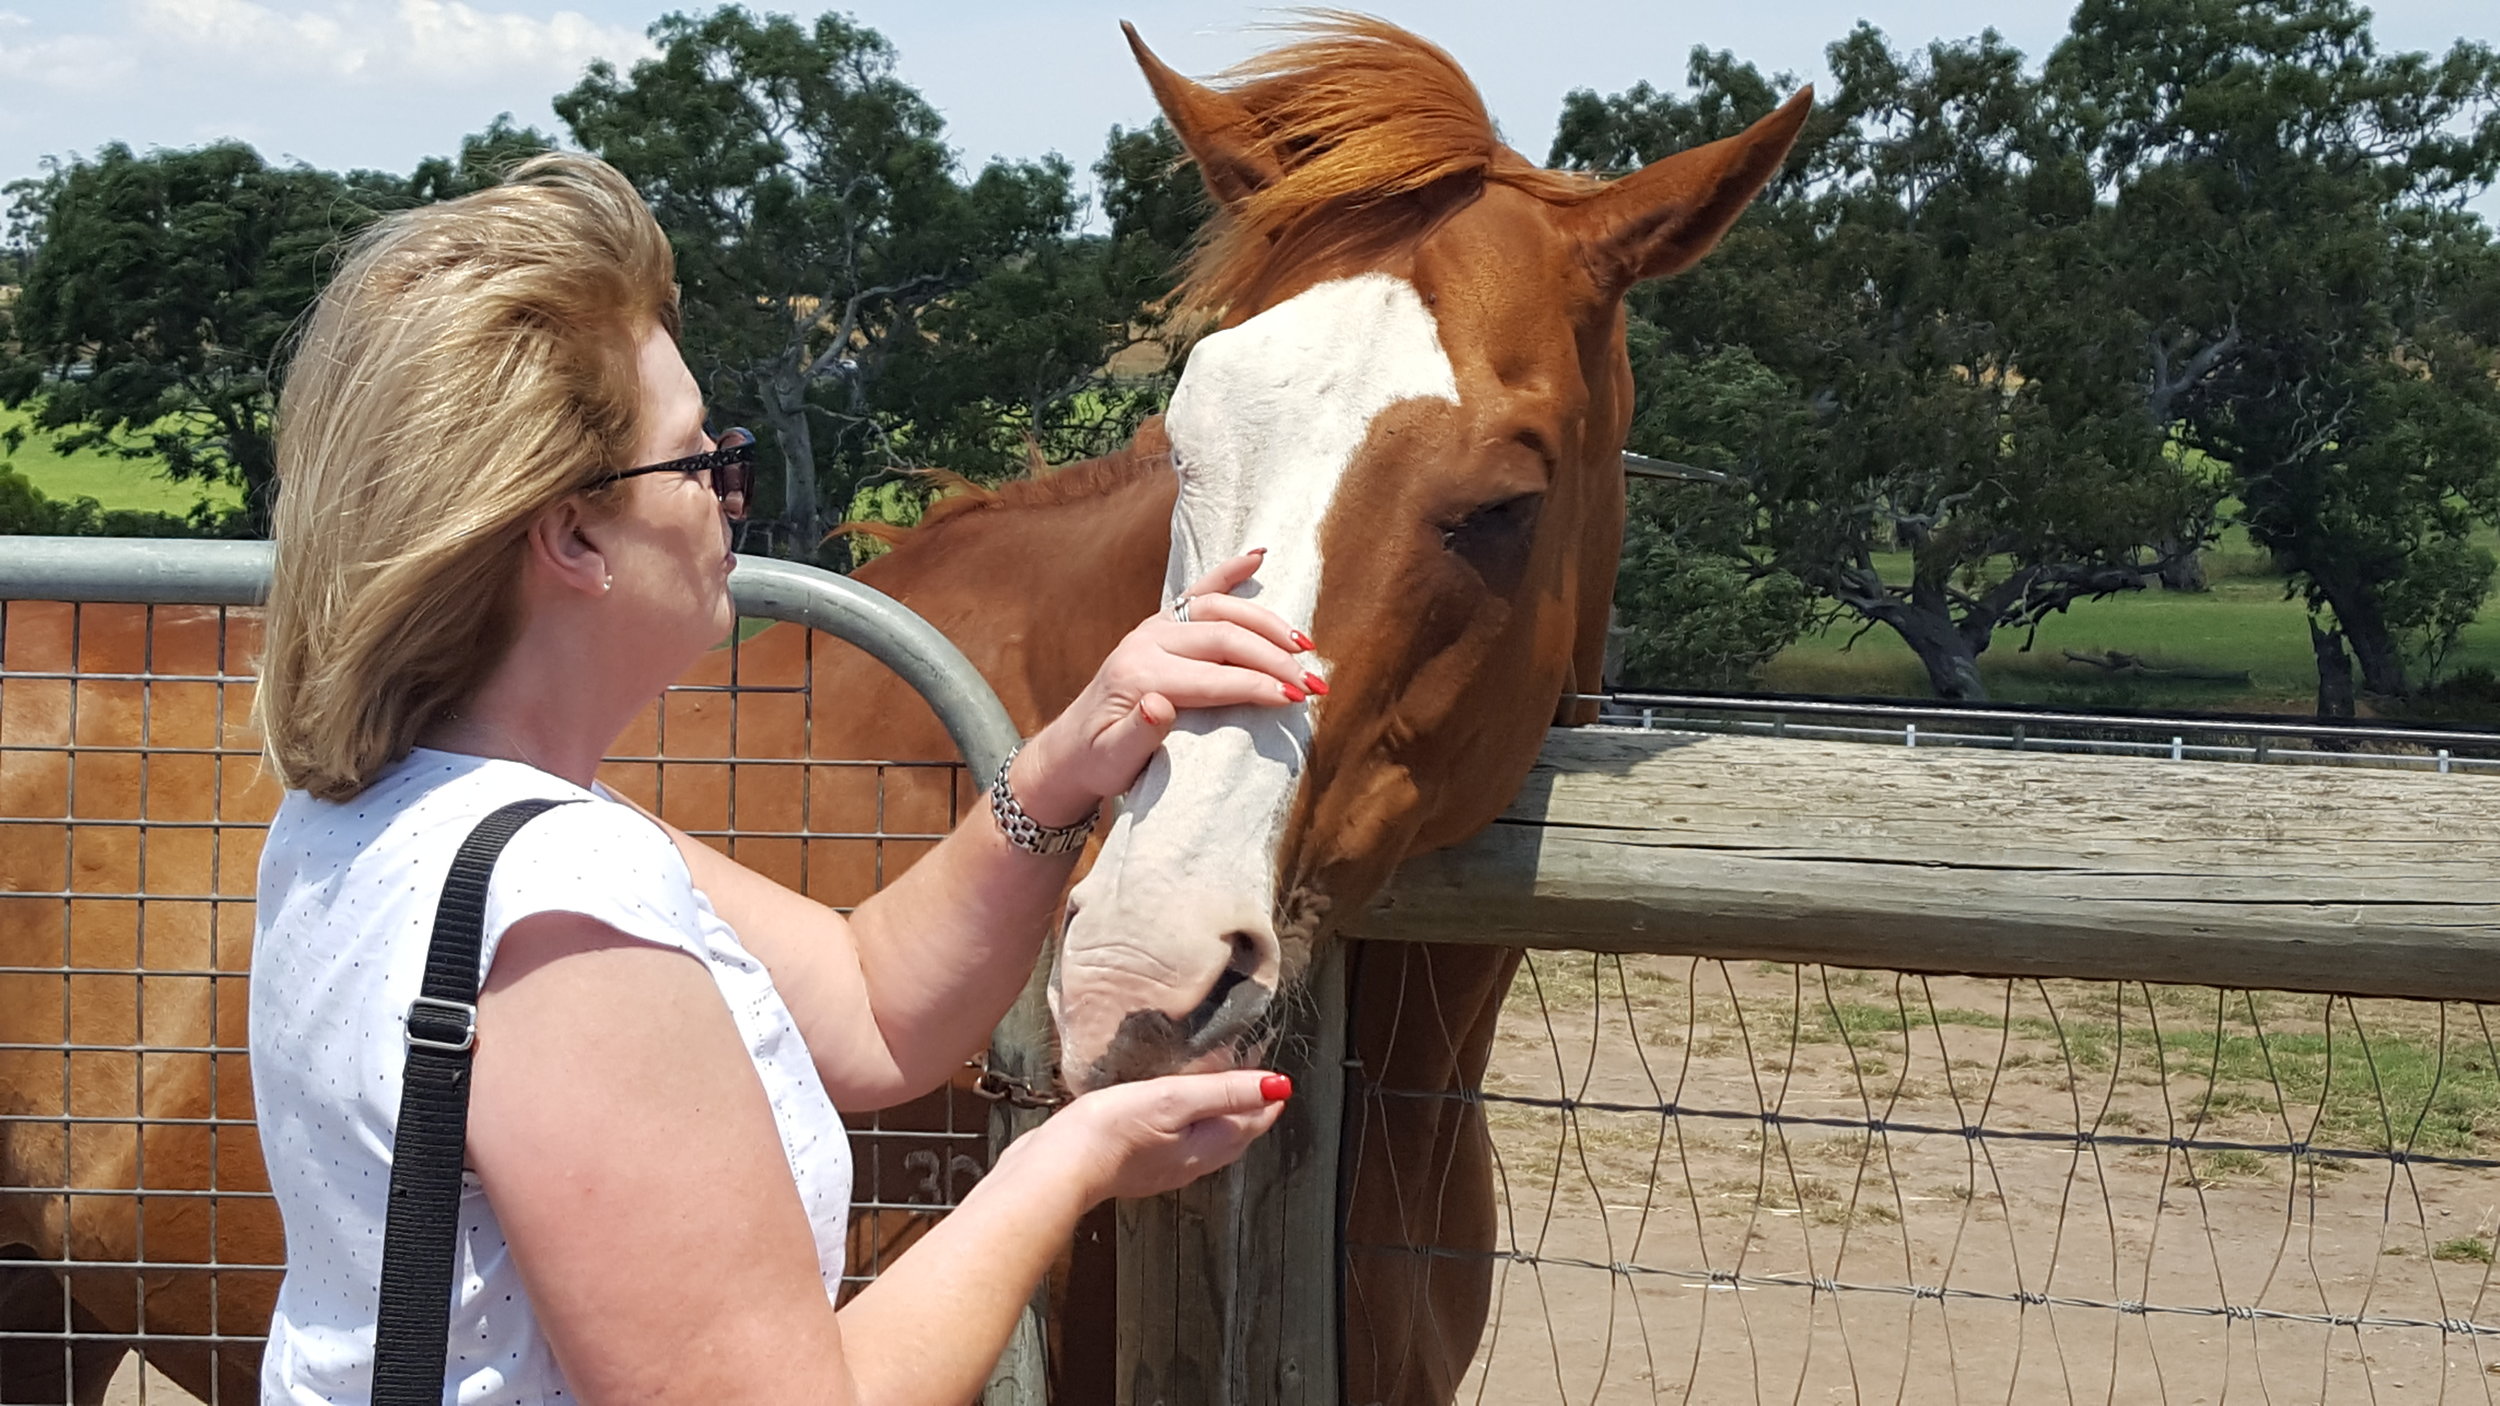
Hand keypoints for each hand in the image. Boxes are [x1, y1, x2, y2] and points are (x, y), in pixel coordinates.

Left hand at [1012, 550, 1317, 822]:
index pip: (1213, 677)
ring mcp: (1154, 628)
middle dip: (1274, 659)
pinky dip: (1229, 571)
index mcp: (1139, 675)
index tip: (1297, 699)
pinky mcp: (1160, 624)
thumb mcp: (1113, 760)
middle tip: (1314, 683)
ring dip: (1266, 623)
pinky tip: (1259, 556)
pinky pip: (1198, 590)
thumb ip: (1138, 734)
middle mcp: (1146, 642)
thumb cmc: (1099, 762)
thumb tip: (1160, 705)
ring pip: (1219, 609)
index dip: (1258, 686)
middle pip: (1223, 638)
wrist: (1071, 749)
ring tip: (1304, 645)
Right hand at [1046, 1069, 1289, 1203]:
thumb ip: (1224, 1091)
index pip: (1251, 1124)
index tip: (1273, 1075)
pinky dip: (1183, 1124)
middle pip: (1231, 1136)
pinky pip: (1172, 1143)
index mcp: (1204, 1149)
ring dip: (1215, 1116)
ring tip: (1216, 1089)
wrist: (1055, 1169)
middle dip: (1246, 1109)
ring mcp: (1159, 1168)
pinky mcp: (1133, 1164)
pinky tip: (1167, 1110)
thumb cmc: (1109, 1134)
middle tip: (1253, 1080)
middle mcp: (1188, 1165)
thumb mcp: (1174, 1099)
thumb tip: (1276, 1086)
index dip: (1265, 1098)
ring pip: (1203, 1142)